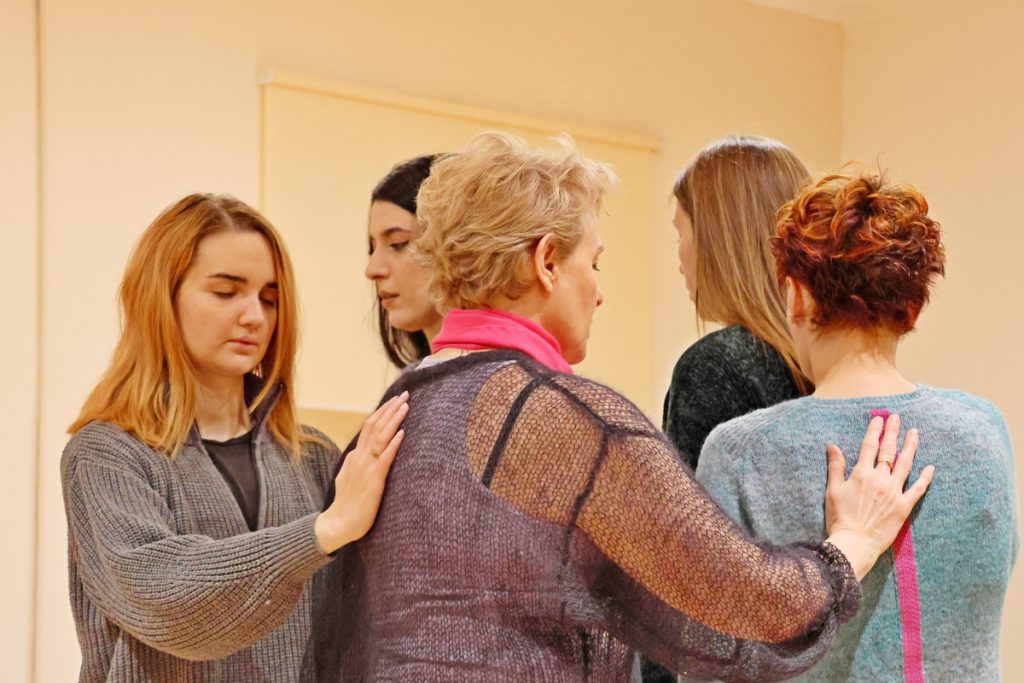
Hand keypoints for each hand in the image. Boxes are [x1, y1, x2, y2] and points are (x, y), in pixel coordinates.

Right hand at [314, 391, 408, 552]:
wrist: (338, 524)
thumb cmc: (348, 504)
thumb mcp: (350, 477)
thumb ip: (357, 463)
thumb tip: (363, 453)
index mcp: (355, 456)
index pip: (369, 427)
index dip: (383, 412)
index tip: (395, 400)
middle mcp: (359, 457)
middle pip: (376, 426)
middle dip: (391, 409)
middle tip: (405, 395)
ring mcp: (366, 467)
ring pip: (380, 437)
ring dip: (394, 420)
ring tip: (405, 405)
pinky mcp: (373, 480)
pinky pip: (384, 458)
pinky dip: (393, 444)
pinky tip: (402, 434)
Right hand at [824, 414, 934, 580]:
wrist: (854, 542)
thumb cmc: (839, 517)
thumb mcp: (833, 490)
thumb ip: (835, 467)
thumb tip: (833, 446)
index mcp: (861, 474)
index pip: (869, 446)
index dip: (874, 431)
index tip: (879, 419)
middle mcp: (880, 479)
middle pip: (888, 451)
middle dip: (893, 432)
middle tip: (898, 418)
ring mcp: (894, 492)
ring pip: (905, 464)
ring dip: (910, 447)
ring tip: (914, 433)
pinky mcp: (904, 506)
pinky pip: (918, 489)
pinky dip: (925, 478)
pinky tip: (931, 467)